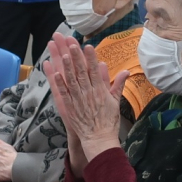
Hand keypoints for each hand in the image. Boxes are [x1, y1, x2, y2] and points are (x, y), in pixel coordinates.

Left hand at [42, 33, 121, 160]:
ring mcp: (78, 100)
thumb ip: (118, 85)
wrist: (99, 139)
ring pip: (71, 80)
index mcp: (101, 91)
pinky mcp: (70, 107)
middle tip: (70, 42)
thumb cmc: (108, 121)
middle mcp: (89, 93)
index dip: (91, 58)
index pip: (95, 71)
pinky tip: (55, 72)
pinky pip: (63, 93)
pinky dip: (59, 83)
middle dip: (76, 56)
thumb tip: (126, 71)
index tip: (87, 46)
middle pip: (81, 71)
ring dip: (66, 66)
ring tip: (62, 53)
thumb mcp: (116, 102)